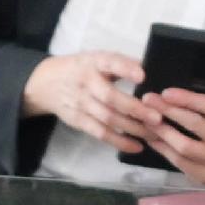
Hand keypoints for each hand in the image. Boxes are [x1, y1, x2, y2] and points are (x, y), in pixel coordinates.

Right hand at [25, 51, 150, 152]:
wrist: (46, 83)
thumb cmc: (81, 69)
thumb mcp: (97, 59)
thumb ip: (121, 64)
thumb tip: (153, 67)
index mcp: (94, 62)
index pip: (109, 62)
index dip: (125, 68)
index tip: (142, 76)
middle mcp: (86, 82)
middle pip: (111, 97)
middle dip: (135, 109)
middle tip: (158, 118)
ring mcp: (81, 103)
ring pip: (108, 118)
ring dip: (133, 128)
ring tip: (155, 134)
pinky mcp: (78, 120)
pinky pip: (100, 133)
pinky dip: (119, 141)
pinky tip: (137, 146)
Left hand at [136, 88, 204, 194]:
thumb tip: (176, 99)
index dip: (188, 99)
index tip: (167, 92)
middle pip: (195, 125)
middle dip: (169, 111)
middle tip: (149, 100)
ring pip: (184, 146)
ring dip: (162, 131)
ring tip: (146, 119)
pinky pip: (180, 163)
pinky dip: (164, 149)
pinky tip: (153, 139)